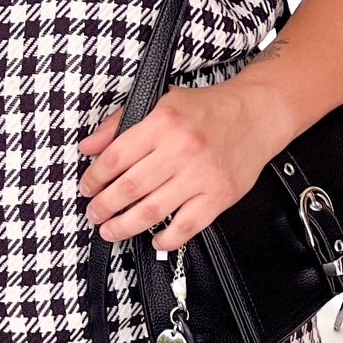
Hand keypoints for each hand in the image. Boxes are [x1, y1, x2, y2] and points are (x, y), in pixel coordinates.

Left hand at [77, 79, 279, 252]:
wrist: (255, 114)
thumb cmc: (205, 109)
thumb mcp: (159, 102)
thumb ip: (119, 124)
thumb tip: (88, 148)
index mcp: (161, 123)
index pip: (115, 157)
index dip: (95, 178)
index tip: (87, 188)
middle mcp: (180, 149)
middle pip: (130, 187)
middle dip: (104, 206)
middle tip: (94, 214)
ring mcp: (201, 175)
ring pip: (152, 210)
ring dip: (125, 226)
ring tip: (111, 230)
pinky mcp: (219, 195)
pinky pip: (187, 226)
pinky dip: (167, 239)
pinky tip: (155, 240)